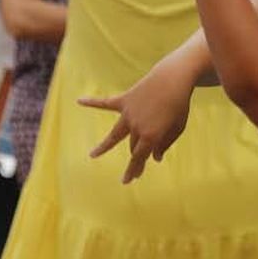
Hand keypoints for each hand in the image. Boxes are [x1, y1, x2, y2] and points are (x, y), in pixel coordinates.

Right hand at [77, 71, 194, 182]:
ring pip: (114, 134)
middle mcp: (136, 127)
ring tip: (93, 155)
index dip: (135, 169)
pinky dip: (92, 102)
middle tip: (135, 167)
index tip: (129, 180)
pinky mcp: (124, 100)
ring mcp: (129, 114)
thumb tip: (155, 158)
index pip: (139, 158)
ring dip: (104, 146)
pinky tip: (79, 100)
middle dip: (135, 154)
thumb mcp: (177, 127)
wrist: (173, 79)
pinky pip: (105, 103)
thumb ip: (165, 144)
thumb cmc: (179, 104)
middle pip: (132, 146)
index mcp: (151, 136)